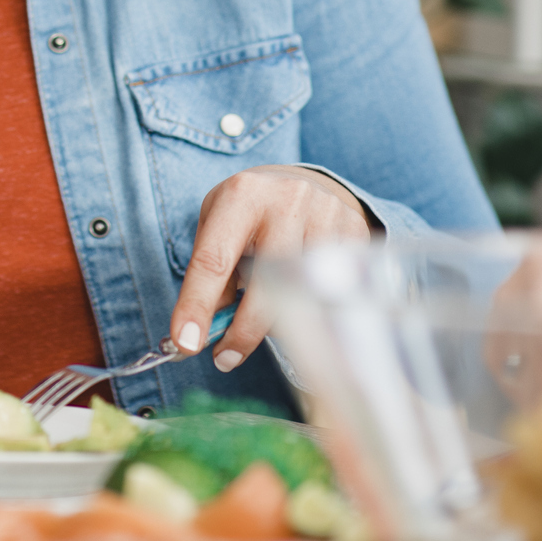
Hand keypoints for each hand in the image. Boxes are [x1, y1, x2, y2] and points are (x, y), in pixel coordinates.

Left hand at [171, 165, 372, 373]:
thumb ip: (213, 275)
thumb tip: (207, 330)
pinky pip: (332, 293)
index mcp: (241, 195)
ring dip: (277, 324)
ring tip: (259, 324)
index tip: (186, 343)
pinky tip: (298, 307)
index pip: (215, 259)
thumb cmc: (249, 211)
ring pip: (303, 295)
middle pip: (267, 284)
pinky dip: (310, 313)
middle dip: (243, 331)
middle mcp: (287, 201)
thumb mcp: (218, 227)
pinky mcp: (355, 234)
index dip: (198, 305)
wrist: (302, 182)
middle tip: (224, 357)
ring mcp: (326, 217)